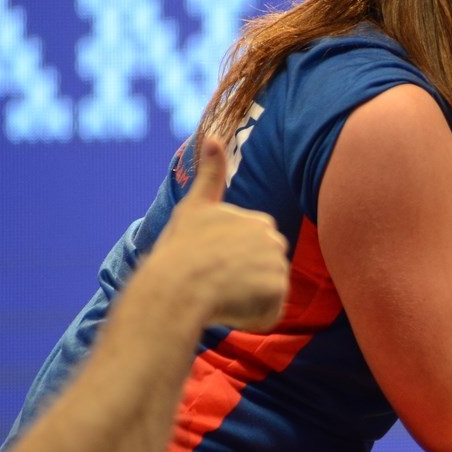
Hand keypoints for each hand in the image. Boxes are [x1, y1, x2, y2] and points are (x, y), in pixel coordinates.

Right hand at [146, 136, 289, 330]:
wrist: (174, 288)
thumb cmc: (178, 251)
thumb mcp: (193, 208)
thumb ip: (210, 175)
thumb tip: (213, 135)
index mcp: (256, 219)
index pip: (253, 250)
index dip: (228, 261)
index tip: (208, 262)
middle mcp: (272, 238)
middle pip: (264, 269)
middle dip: (243, 279)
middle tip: (212, 281)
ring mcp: (276, 263)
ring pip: (266, 291)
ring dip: (247, 299)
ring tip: (218, 295)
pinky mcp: (277, 290)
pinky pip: (269, 311)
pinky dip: (253, 316)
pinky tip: (230, 309)